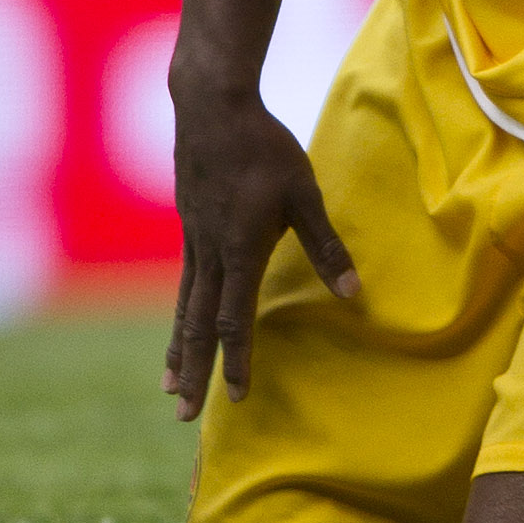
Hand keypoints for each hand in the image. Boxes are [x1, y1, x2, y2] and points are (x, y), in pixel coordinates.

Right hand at [163, 89, 359, 419]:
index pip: (235, 319)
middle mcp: (210, 253)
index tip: (238, 397)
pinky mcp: (188, 224)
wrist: (211, 105)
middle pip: (198, 324)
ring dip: (178, 350)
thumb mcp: (304, 194)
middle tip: (184, 417)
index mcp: (239, 250)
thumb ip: (326, 245)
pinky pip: (182, 281)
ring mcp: (193, 240)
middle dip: (194, 373)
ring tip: (169, 387)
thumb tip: (354, 292)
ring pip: (184, 306)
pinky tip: (179, 325)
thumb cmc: (264, 147)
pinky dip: (178, 313)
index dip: (237, 360)